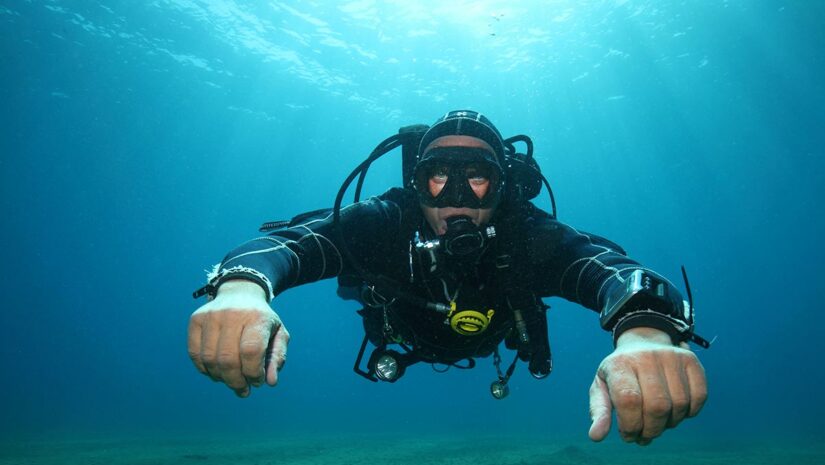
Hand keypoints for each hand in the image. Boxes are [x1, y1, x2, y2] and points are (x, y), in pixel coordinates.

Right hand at [188, 279, 289, 396]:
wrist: (240, 293)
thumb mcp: (278, 335)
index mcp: (257, 317)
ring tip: (231, 380)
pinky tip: (217, 372)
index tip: (257, 381)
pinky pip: (195, 354)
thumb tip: (270, 382)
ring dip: (220, 378)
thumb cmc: (261, 320)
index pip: (251, 351)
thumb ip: (277, 358)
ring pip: (209, 359)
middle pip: (228, 359)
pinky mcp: (196, 320)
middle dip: (236, 382)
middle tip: (243, 389)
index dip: (253, 373)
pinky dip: (205, 370)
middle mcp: (232, 314)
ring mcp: (211, 316)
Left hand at [588, 327, 706, 444]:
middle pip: (657, 406)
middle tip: (644, 434)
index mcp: (619, 364)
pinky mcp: (690, 360)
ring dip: (670, 424)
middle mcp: (646, 357)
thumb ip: (599, 411)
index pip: (629, 400)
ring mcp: (671, 356)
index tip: (628, 434)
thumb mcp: (602, 387)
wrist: (642, 342)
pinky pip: (699, 396)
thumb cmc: (620, 373)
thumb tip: (596, 436)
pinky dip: (689, 413)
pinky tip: (675, 412)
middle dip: (651, 430)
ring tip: (657, 423)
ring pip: (679, 404)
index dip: (631, 425)